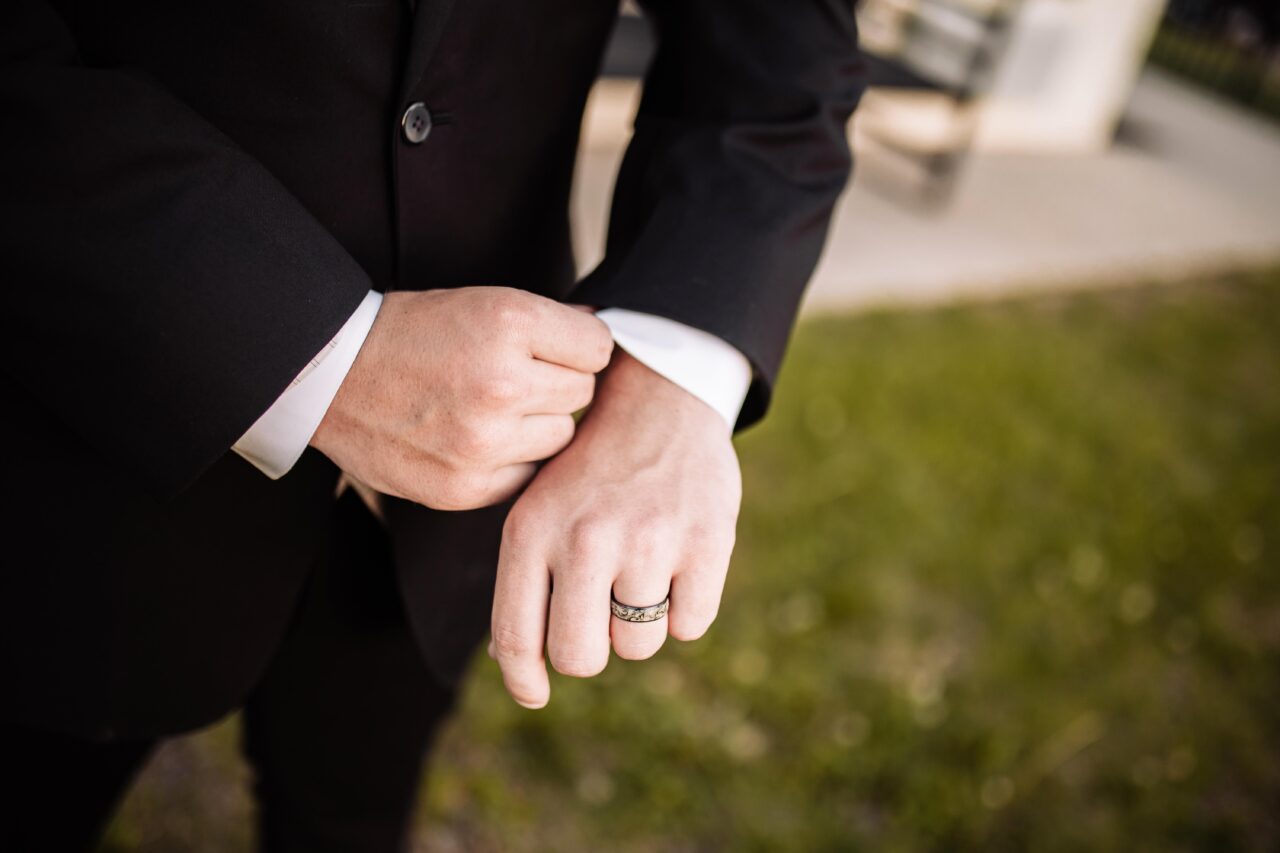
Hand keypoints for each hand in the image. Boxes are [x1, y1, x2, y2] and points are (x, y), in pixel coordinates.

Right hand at [310, 287, 613, 509]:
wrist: (329, 375)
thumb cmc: (412, 334)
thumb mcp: (481, 302)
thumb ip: (550, 323)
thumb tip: (606, 337)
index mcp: (508, 324)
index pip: (598, 348)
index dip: (576, 347)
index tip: (552, 348)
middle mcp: (501, 383)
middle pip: (582, 393)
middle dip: (557, 383)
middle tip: (513, 376)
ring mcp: (483, 442)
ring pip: (561, 437)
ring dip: (537, 423)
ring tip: (491, 407)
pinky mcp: (466, 487)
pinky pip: (526, 474)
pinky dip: (511, 459)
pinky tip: (474, 438)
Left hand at [490, 349, 741, 707]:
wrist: (660, 398)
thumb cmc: (590, 470)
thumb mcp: (539, 507)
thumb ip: (522, 579)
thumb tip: (511, 663)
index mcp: (532, 530)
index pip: (517, 637)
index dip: (524, 681)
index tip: (535, 695)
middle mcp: (586, 538)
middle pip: (580, 657)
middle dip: (592, 648)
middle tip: (601, 614)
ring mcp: (649, 540)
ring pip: (639, 646)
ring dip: (641, 624)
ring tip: (641, 571)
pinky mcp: (707, 542)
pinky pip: (691, 626)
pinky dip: (686, 608)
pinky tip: (678, 563)